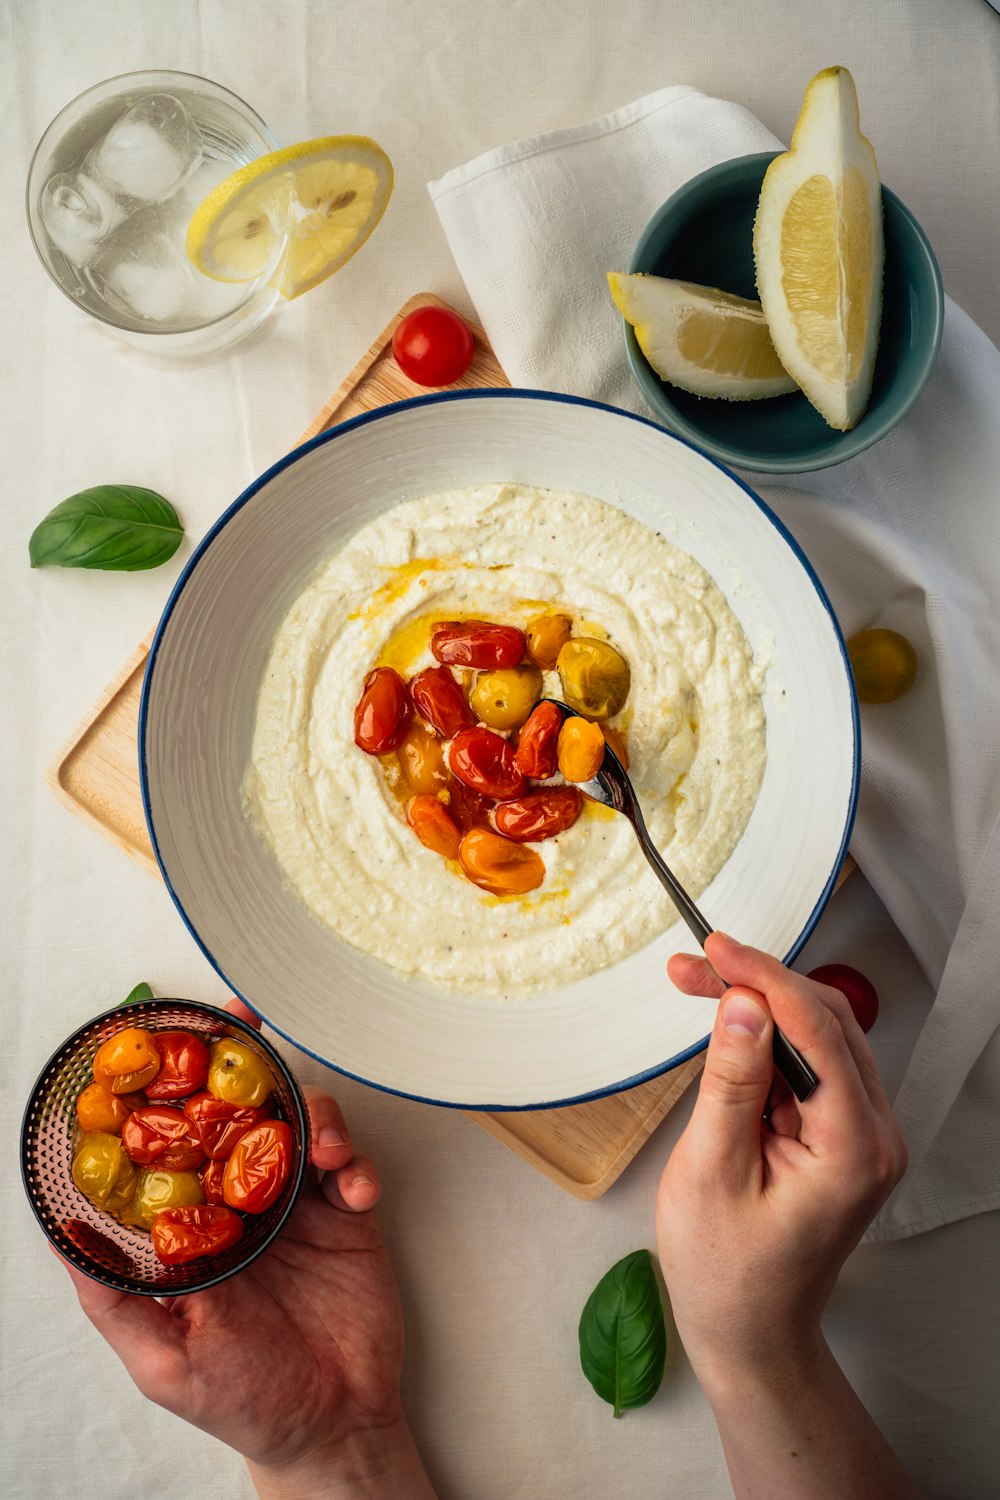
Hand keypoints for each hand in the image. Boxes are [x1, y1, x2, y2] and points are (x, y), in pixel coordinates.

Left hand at [59, 1001, 436, 1499]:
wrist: (334, 1424)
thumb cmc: (241, 1400)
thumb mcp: (162, 1358)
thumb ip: (116, 1296)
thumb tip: (61, 1234)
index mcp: (193, 1227)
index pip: (175, 1148)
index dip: (168, 1097)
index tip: (165, 1051)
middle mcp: (240, 1204)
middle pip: (241, 1118)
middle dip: (247, 1072)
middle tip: (253, 1031)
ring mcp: (296, 1205)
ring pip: (301, 1128)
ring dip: (315, 1119)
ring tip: (324, 1148)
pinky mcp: (347, 1214)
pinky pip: (352, 1167)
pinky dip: (356, 1164)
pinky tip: (354, 1187)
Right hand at [657, 935, 922, 1499]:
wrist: (750, 1336)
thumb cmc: (726, 1273)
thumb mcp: (711, 1171)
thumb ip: (731, 1081)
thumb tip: (741, 1003)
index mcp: (854, 1147)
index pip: (817, 1031)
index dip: (764, 979)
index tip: (715, 949)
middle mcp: (874, 1135)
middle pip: (827, 1023)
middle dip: (759, 984)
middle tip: (693, 965)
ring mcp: (862, 1136)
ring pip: (818, 1037)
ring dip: (760, 1007)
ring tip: (697, 985)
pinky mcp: (841, 1137)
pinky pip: (808, 1067)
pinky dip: (766, 1041)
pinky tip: (724, 1029)